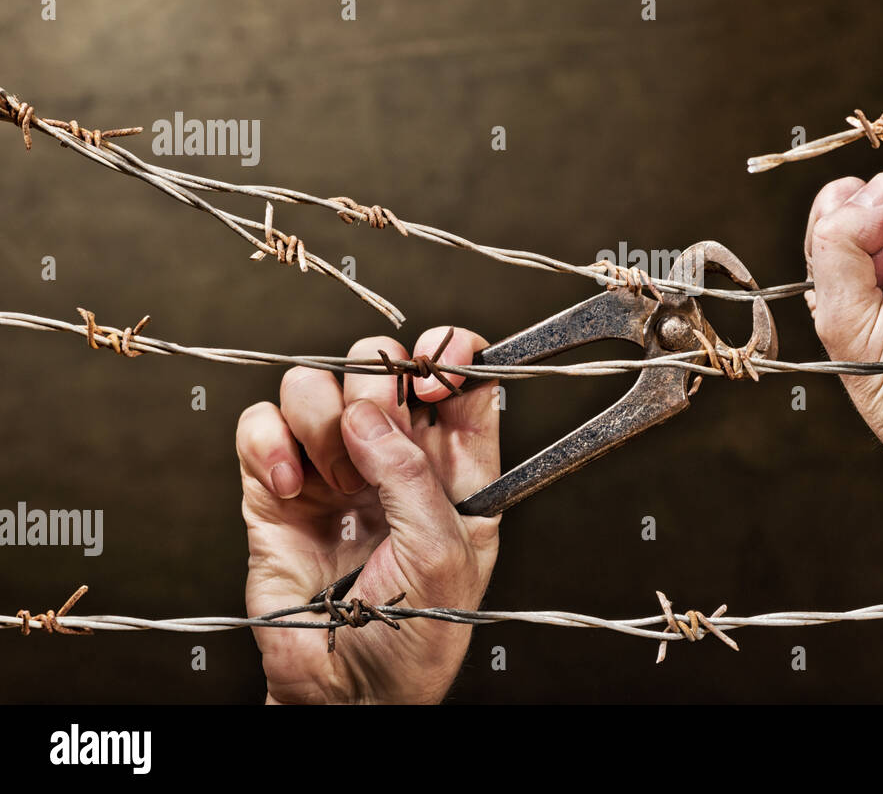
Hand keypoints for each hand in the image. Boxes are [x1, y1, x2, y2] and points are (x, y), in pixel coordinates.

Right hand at [235, 327, 499, 703]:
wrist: (345, 694)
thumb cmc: (415, 636)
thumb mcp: (444, 556)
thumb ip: (415, 476)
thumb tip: (369, 414)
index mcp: (455, 464)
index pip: (458, 374)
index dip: (447, 353)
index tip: (432, 369)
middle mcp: (394, 454)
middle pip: (378, 360)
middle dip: (373, 382)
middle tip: (373, 430)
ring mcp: (333, 466)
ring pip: (313, 382)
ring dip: (320, 423)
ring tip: (336, 484)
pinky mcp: (274, 485)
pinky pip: (259, 423)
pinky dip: (267, 445)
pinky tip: (290, 489)